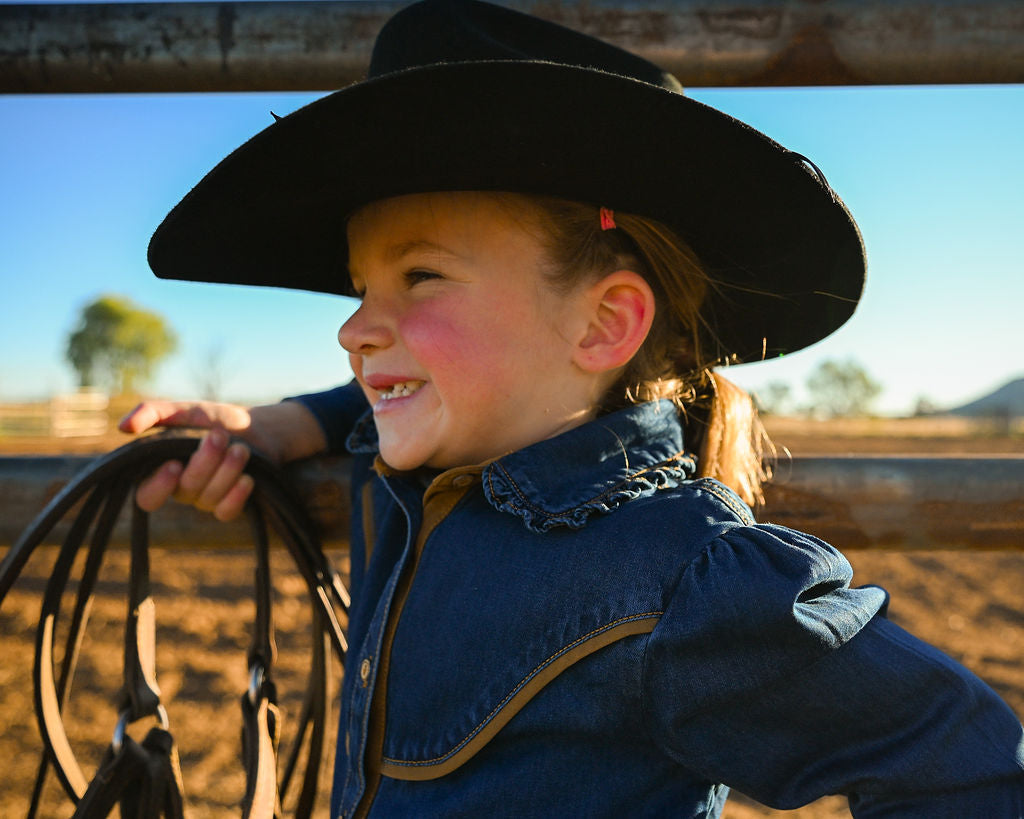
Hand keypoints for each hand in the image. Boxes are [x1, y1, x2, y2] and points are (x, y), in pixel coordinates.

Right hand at [119, 399, 327, 520]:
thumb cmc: (213, 419)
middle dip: (205, 462)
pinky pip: (226, 512)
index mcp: (162, 470)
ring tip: (241, 448)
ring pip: (209, 498)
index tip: (175, 465)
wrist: (256, 427)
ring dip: (227, 470)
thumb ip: (153, 413)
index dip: (158, 486)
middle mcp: (181, 489)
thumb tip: (123, 426)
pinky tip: (247, 479)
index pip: (146, 496)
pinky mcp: (228, 505)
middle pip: (186, 490)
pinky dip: (237, 495)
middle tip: (220, 435)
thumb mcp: (184, 410)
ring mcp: (205, 500)